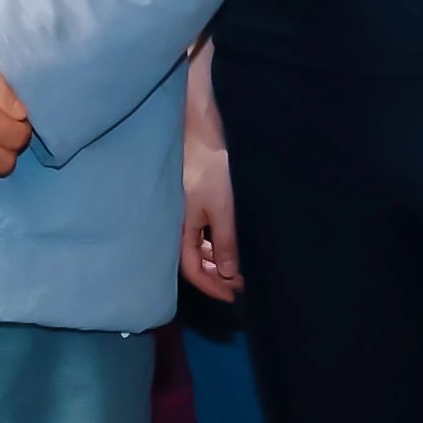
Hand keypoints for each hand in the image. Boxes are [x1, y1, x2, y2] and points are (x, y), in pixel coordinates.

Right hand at [179, 48, 240, 300]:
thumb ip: (224, 243)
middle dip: (217, 275)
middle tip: (242, 283)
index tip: (234, 295)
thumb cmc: (211, 168)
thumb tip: (226, 273)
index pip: (191, 270)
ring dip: (218, 258)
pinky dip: (216, 240)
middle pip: (194, 259)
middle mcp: (180, 223)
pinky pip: (203, 229)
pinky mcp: (194, 197)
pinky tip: (231, 241)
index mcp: (181, 228)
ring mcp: (186, 210)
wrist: (202, 127)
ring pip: (199, 244)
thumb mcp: (223, 209)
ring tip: (241, 265)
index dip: (212, 286)